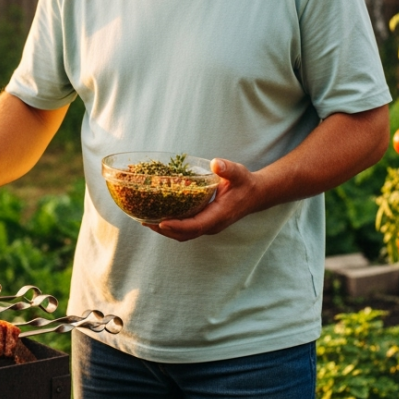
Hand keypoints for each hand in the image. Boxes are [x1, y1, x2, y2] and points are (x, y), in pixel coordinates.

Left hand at [145, 158, 262, 241]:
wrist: (255, 195)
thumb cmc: (244, 183)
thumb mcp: (238, 173)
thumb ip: (227, 169)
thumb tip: (215, 163)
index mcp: (219, 216)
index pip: (195, 225)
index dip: (177, 225)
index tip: (160, 222)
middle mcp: (212, 225)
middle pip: (184, 234)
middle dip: (164, 230)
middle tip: (143, 220)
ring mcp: (208, 226)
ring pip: (183, 234)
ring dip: (164, 230)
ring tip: (145, 220)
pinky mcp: (204, 224)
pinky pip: (185, 229)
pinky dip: (170, 226)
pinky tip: (157, 215)